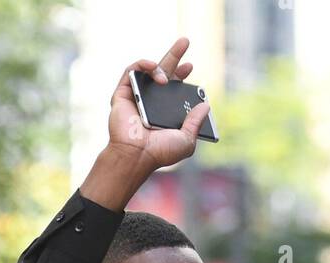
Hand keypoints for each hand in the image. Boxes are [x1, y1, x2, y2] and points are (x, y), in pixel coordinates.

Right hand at [105, 38, 208, 174]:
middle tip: (186, 41)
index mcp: (165, 111)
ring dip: (160, 66)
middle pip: (163, 72)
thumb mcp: (186, 139)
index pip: (174, 88)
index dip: (182, 75)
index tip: (190, 67)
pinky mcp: (123, 92)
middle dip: (175, 55)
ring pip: (148, 70)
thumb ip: (195, 122)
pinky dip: (143, 65)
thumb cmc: (160, 152)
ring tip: (165, 79)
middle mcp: (151, 101)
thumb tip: (206, 105)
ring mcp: (137, 96)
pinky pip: (132, 71)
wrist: (137, 155)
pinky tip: (154, 69)